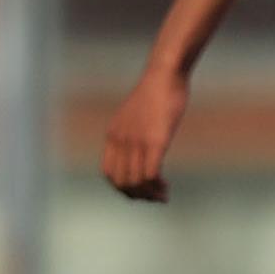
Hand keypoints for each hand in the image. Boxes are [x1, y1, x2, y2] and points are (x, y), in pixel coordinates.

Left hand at [103, 67, 190, 202]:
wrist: (164, 75)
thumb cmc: (156, 91)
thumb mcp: (136, 113)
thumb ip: (134, 129)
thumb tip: (142, 139)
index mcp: (113, 136)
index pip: (109, 173)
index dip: (123, 188)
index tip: (140, 190)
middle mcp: (120, 141)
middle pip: (121, 182)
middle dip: (137, 196)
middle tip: (154, 198)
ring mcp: (137, 142)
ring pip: (136, 182)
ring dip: (149, 194)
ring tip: (162, 196)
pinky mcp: (156, 141)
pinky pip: (150, 173)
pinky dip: (157, 186)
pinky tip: (165, 186)